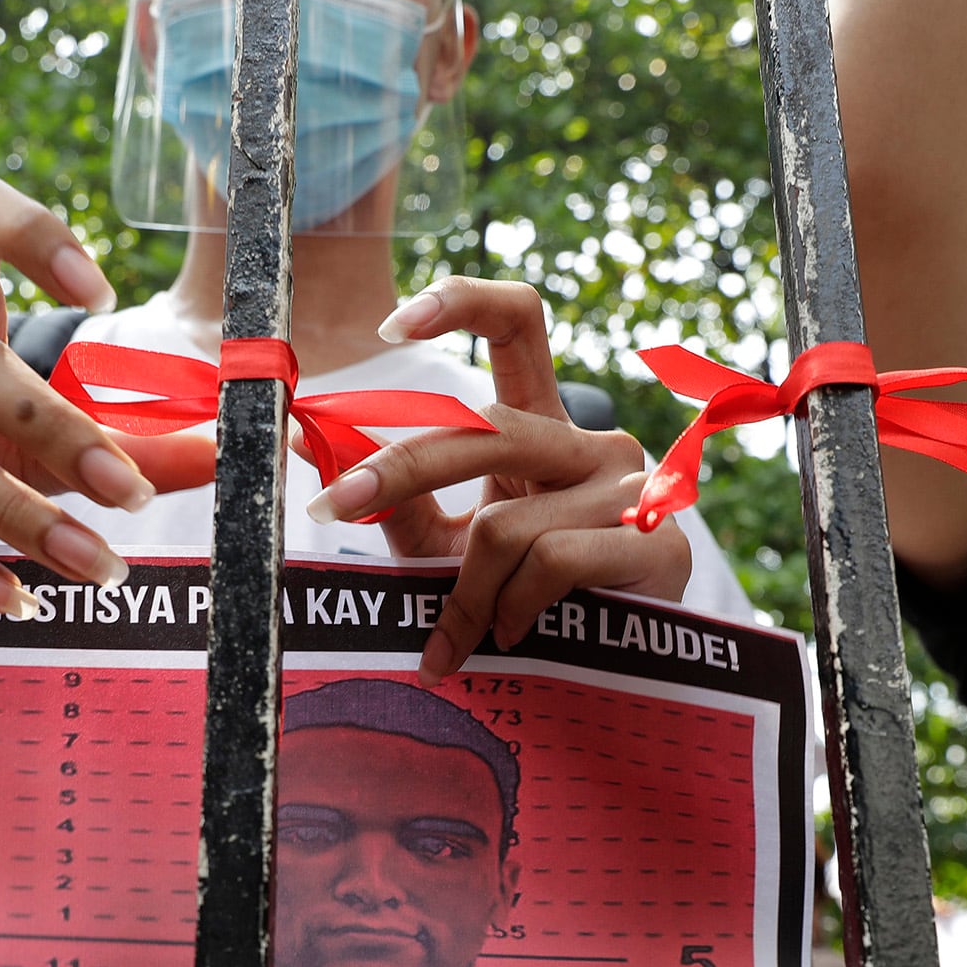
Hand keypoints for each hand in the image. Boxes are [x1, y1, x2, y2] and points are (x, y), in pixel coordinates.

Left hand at [304, 277, 691, 683]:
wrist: (619, 664)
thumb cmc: (524, 596)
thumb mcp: (450, 542)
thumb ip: (394, 499)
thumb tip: (310, 444)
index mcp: (544, 425)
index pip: (518, 323)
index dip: (460, 303)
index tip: (388, 328)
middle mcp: (592, 442)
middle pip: (486, 425)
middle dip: (401, 467)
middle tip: (333, 507)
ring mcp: (631, 489)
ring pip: (504, 525)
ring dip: (461, 593)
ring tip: (454, 638)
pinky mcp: (657, 544)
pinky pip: (549, 564)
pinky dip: (507, 609)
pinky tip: (508, 635)